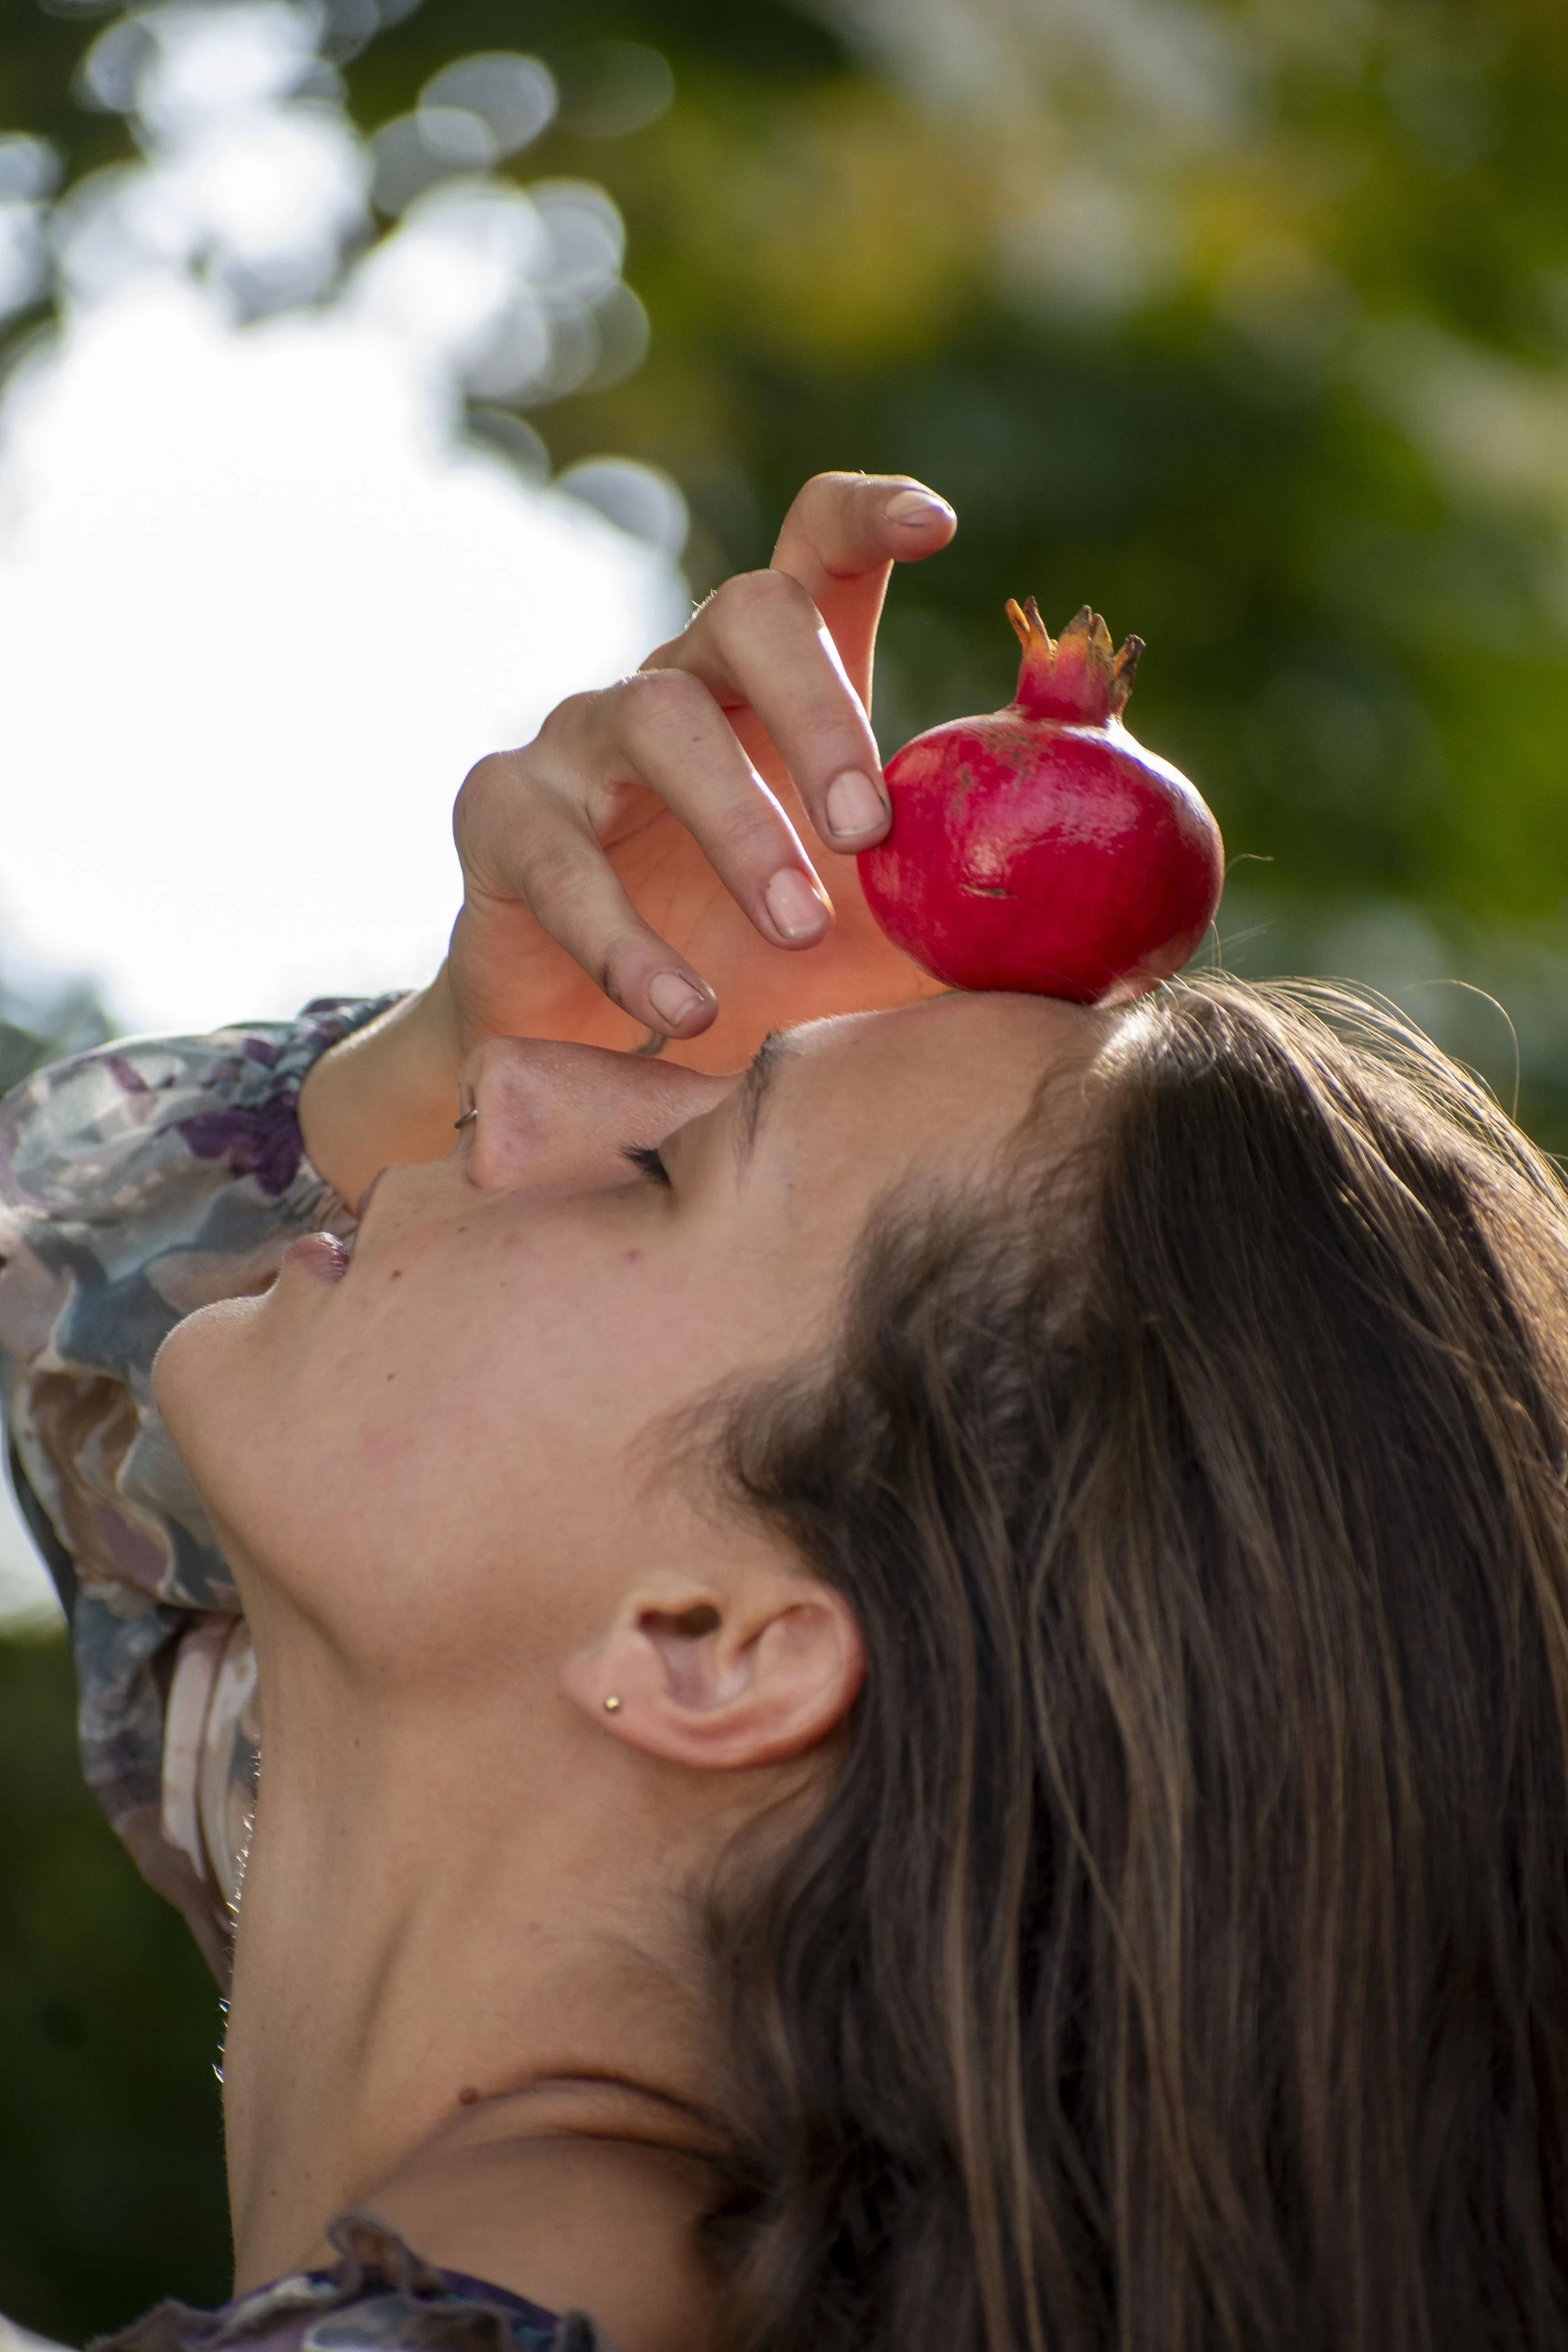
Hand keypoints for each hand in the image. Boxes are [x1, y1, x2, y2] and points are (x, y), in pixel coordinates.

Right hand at [445, 471, 955, 1071]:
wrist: (601, 1070)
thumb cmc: (760, 983)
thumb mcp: (885, 940)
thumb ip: (976, 894)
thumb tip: (1121, 872)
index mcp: (772, 690)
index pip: (814, 557)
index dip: (866, 516)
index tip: (938, 526)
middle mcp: (675, 685)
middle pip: (746, 609)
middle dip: (818, 710)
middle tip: (867, 830)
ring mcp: (577, 743)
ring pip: (653, 716)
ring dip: (736, 825)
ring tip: (792, 932)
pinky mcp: (503, 821)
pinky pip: (560, 860)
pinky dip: (628, 943)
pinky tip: (688, 1013)